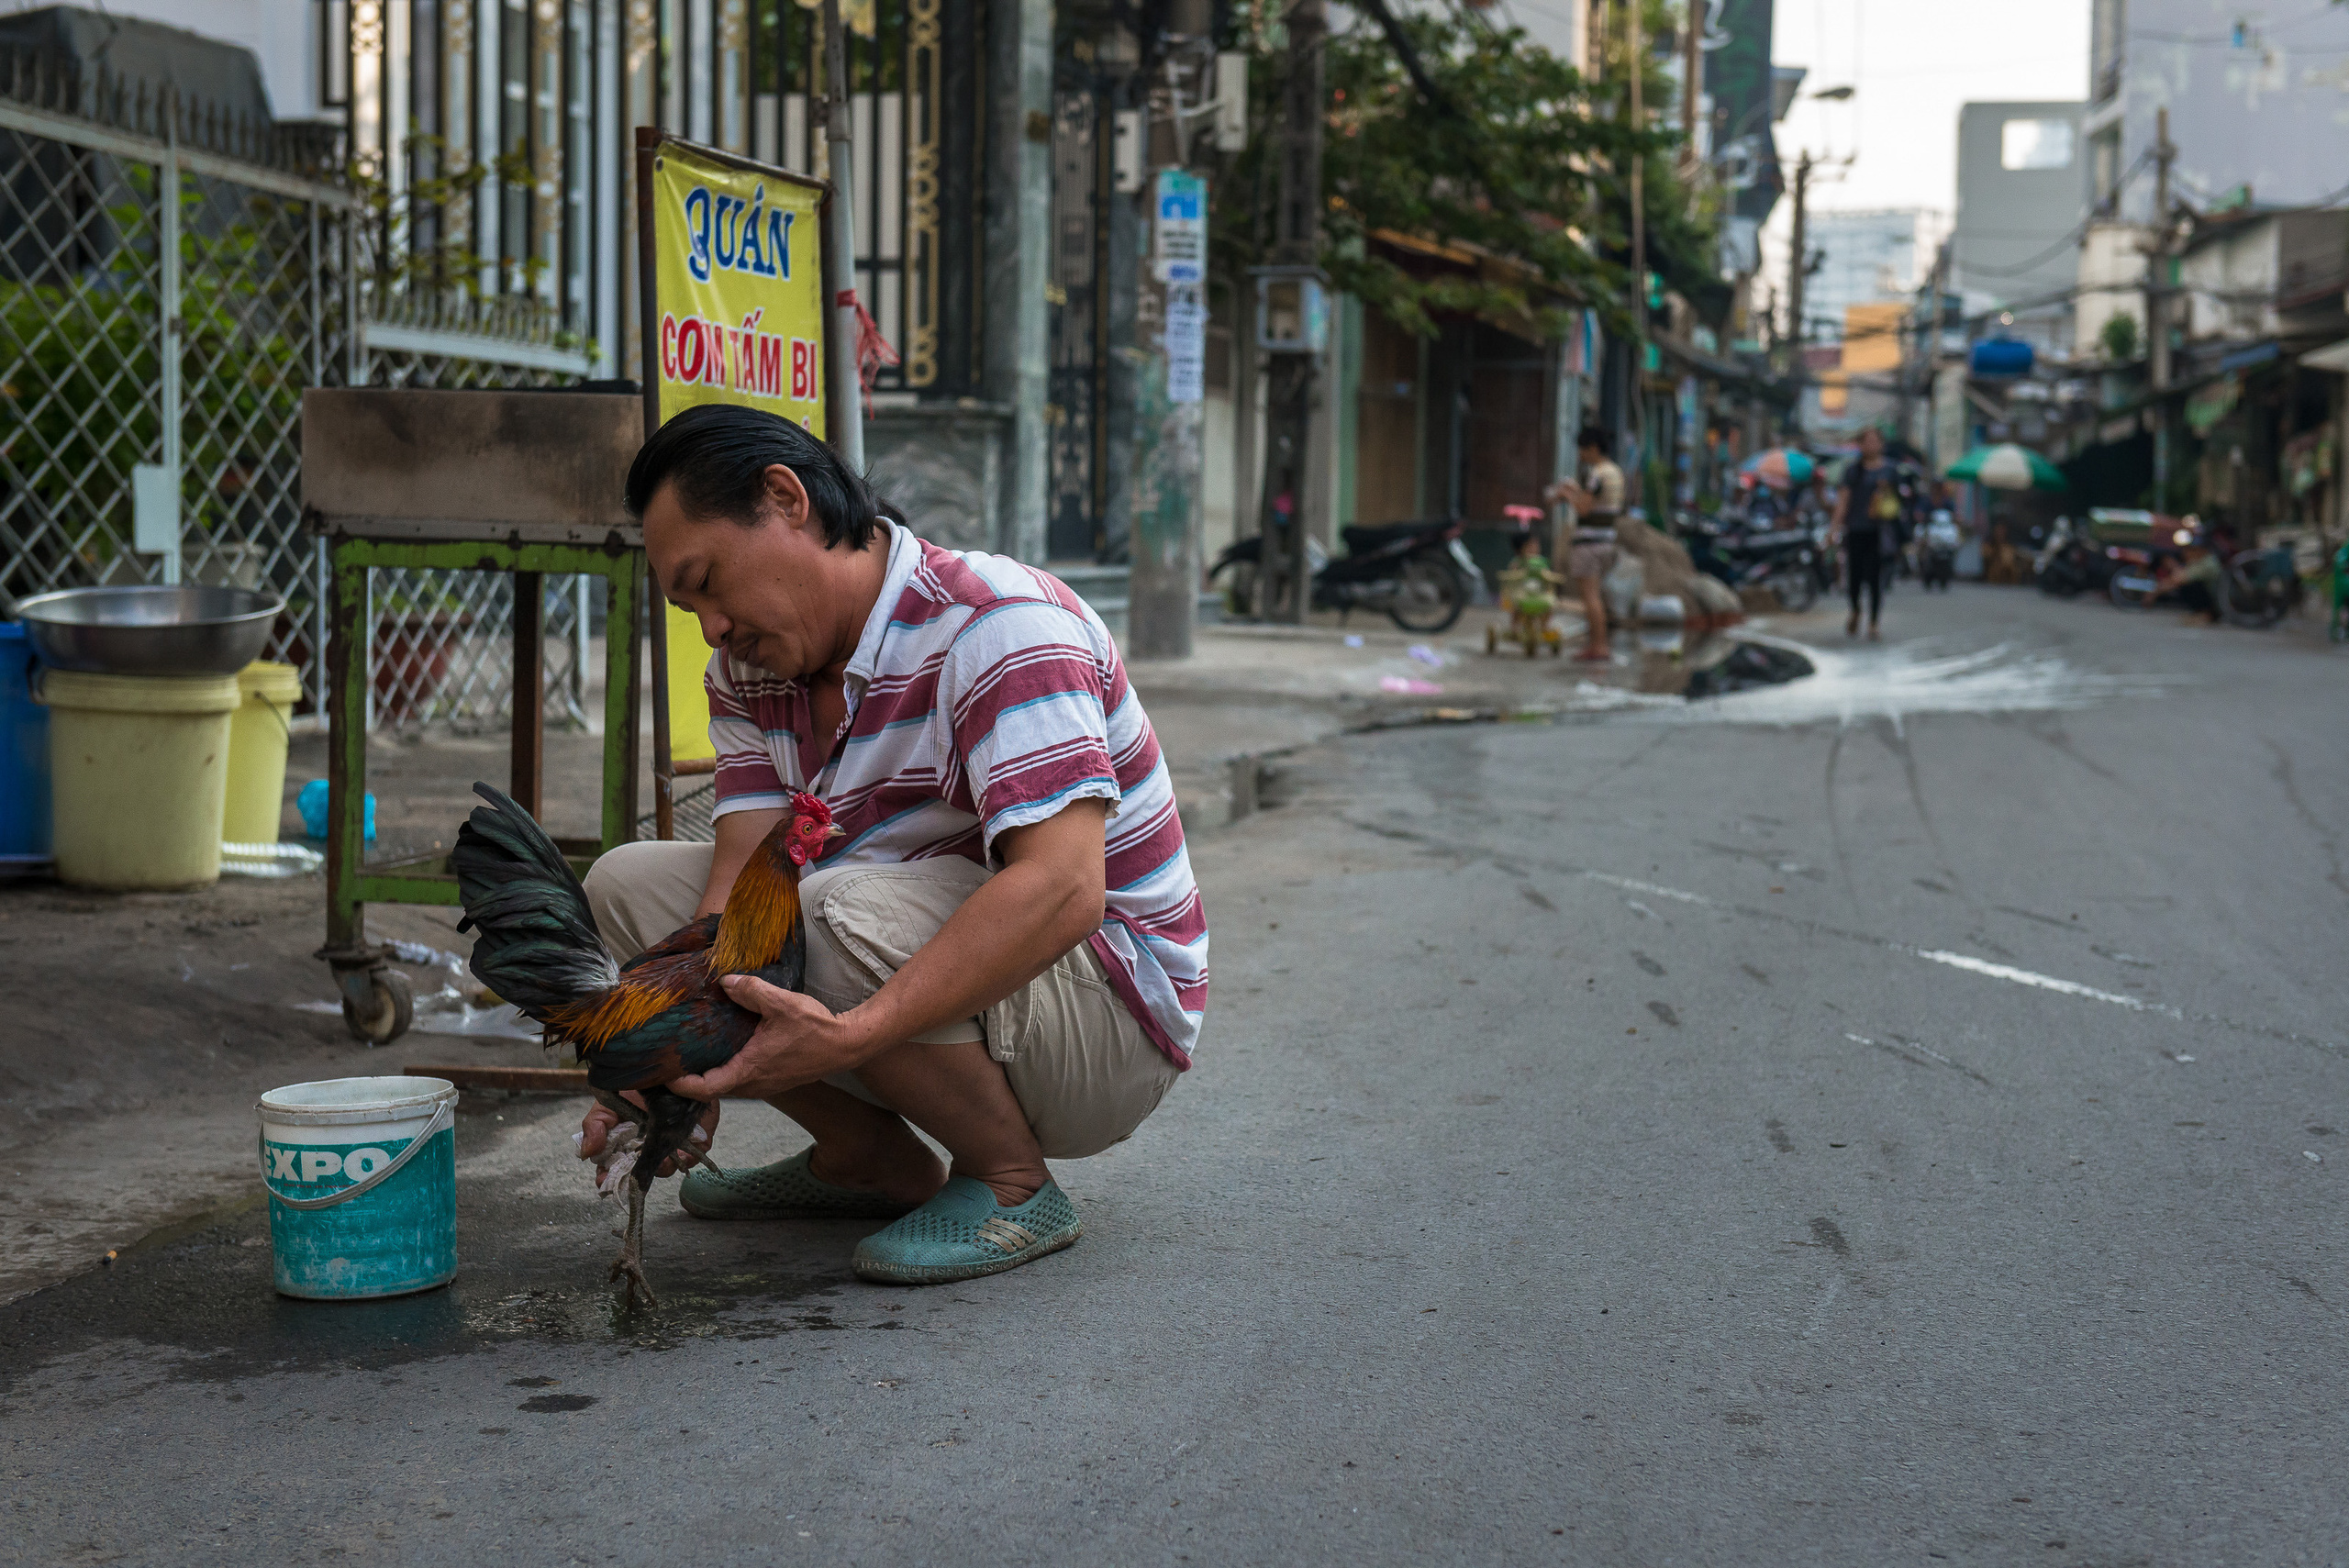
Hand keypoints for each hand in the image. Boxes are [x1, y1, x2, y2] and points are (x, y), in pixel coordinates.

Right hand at [579, 1090, 720, 1176]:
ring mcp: (670, 1145)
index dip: (607, 1176)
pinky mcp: (694, 1141)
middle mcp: (647, 1147)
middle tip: (631, 1173)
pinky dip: (686, 1158)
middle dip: (634, 1178)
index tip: (603, 1179)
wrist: (670, 1069)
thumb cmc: (636, 1086)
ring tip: (659, 1158)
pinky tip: (681, 1152)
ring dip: (660, 1168)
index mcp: (624, 1142)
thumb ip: (596, 1125)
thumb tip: (587, 1152)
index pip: (613, 1167)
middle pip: (639, 1173)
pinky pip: (691, 1158)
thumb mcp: (609, 1102)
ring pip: (664, 1168)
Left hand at [668, 975, 871, 1101]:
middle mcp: (753, 1084)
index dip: (679, 1083)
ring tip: (694, 1053)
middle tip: (673, 1058)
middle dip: (689, 1079)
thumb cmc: (816, 1028)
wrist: (847, 1044)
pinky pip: (741, 1081)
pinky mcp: (773, 1080)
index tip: (663, 1072)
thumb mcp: (781, 1003)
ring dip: (708, 1075)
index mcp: (749, 1070)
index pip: (704, 1088)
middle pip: (711, 1090)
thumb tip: (725, 981)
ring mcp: (764, 1085)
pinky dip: (726, 1070)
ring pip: (726, 1086)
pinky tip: (725, 1049)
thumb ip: (749, 990)